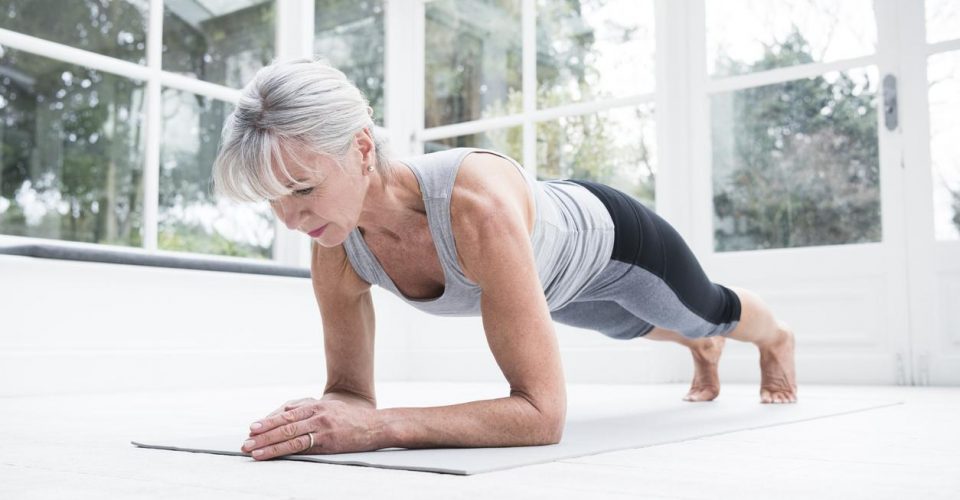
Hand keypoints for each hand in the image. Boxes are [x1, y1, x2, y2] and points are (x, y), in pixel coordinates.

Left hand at [240, 399, 381, 459]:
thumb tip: (284, 414)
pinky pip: (301, 446)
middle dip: (262, 434)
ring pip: (288, 435)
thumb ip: (309, 410)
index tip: (252, 428)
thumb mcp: (330, 409)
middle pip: (283, 423)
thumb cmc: (352, 419)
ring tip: (252, 450)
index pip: (285, 413)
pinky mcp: (328, 441)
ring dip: (267, 444)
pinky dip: (282, 450)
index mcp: (316, 405)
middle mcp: (317, 413)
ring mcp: (322, 427)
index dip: (267, 421)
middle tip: (246, 442)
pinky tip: (271, 454)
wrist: (376, 425)